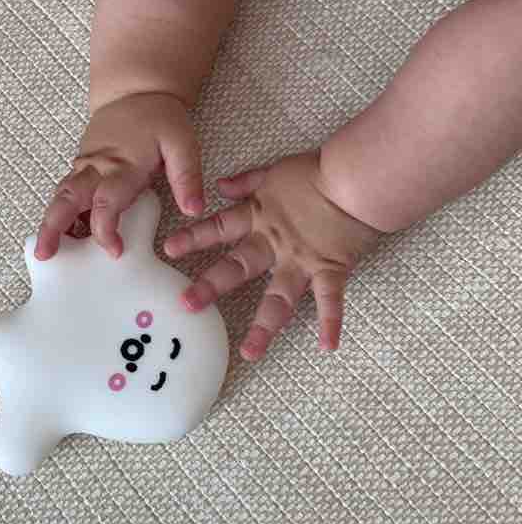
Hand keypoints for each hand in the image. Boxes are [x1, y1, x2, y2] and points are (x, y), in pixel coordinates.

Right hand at [35, 92, 204, 259]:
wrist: (136, 92)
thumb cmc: (160, 118)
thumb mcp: (182, 143)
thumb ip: (187, 177)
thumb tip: (193, 209)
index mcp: (122, 165)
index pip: (106, 202)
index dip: (106, 229)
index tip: (114, 251)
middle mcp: (97, 167)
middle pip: (68, 198)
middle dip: (53, 227)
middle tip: (43, 254)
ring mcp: (85, 166)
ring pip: (61, 195)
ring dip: (49, 222)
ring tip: (43, 250)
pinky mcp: (81, 166)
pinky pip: (65, 191)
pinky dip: (58, 212)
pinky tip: (58, 234)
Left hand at [164, 150, 380, 358]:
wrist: (355, 179)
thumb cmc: (317, 172)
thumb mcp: (274, 171)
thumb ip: (246, 181)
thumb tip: (220, 185)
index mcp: (259, 217)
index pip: (219, 228)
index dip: (193, 238)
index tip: (168, 250)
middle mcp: (274, 244)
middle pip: (238, 267)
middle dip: (211, 286)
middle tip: (187, 305)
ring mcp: (301, 261)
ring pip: (279, 298)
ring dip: (264, 327)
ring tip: (250, 353)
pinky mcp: (330, 269)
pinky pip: (330, 301)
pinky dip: (331, 323)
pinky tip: (328, 347)